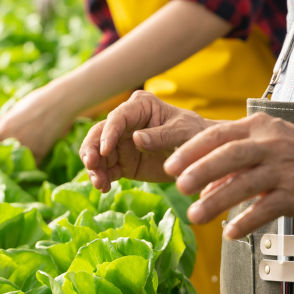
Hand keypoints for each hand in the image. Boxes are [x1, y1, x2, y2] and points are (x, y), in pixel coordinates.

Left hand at [0, 85, 74, 162]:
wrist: (60, 102)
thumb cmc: (37, 101)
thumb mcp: (16, 108)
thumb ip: (4, 120)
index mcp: (3, 129)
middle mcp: (13, 141)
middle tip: (0, 157)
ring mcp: (27, 148)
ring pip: (14, 164)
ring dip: (13, 163)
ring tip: (13, 162)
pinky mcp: (40, 154)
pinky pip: (30, 166)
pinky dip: (29, 165)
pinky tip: (28, 163)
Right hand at [80, 91, 210, 192]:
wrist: (201, 155)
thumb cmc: (194, 134)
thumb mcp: (182, 133)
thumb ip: (160, 136)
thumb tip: (136, 138)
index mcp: (140, 106)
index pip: (118, 117)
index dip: (108, 133)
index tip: (104, 151)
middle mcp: (126, 122)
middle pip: (99, 133)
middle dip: (92, 149)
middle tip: (91, 165)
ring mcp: (122, 143)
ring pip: (99, 153)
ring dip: (95, 167)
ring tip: (99, 183)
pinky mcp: (124, 162)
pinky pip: (108, 170)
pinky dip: (103, 178)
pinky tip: (104, 188)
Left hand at [162, 115, 293, 238]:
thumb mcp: (267, 140)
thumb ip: (234, 156)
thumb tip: (202, 181)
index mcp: (258, 128)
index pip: (218, 135)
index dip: (191, 150)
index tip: (170, 165)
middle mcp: (270, 145)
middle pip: (229, 156)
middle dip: (199, 171)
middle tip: (177, 187)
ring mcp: (283, 170)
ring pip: (244, 185)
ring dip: (216, 201)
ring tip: (195, 215)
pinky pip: (265, 209)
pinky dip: (245, 222)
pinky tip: (230, 232)